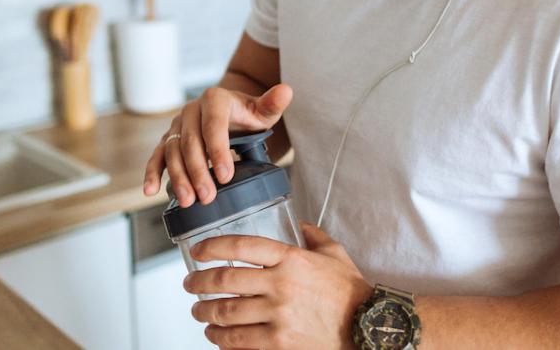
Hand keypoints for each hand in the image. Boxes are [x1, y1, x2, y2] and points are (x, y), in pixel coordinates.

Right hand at [143, 84, 292, 206]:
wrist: (230, 113)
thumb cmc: (248, 115)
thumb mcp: (263, 110)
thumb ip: (273, 103)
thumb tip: (286, 91)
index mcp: (214, 99)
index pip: (213, 124)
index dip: (218, 150)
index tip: (226, 175)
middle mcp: (191, 110)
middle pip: (191, 142)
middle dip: (198, 171)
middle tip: (207, 196)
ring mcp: (178, 125)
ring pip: (173, 151)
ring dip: (178, 177)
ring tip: (188, 201)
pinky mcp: (169, 139)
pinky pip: (158, 155)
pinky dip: (152, 173)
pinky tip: (150, 191)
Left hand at [185, 223, 372, 349]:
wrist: (368, 328)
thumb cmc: (351, 292)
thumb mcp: (335, 254)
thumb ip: (313, 235)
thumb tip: (298, 223)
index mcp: (292, 259)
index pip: (241, 245)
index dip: (213, 246)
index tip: (198, 251)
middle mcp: (281, 285)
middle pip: (225, 280)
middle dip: (199, 283)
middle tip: (191, 285)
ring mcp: (278, 316)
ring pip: (225, 312)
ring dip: (205, 312)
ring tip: (199, 312)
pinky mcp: (278, 343)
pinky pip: (237, 341)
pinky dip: (221, 338)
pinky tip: (216, 335)